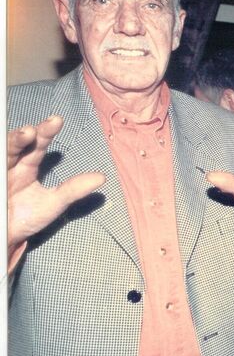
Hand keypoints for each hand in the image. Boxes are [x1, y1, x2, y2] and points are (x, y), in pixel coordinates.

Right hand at [8, 115, 105, 249]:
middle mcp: (10, 165)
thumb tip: (102, 177)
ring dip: (11, 142)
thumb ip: (74, 189)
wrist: (6, 236)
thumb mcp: (54, 203)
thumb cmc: (27, 217)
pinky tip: (3, 155)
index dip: (46, 131)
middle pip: (16, 144)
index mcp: (27, 166)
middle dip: (24, 135)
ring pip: (2, 151)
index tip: (57, 120)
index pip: (37, 144)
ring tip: (24, 135)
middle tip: (33, 131)